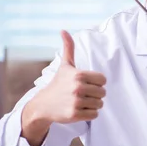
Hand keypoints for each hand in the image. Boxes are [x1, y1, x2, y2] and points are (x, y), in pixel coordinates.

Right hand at [21, 30, 106, 145]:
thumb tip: (63, 30)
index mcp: (79, 74)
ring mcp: (76, 101)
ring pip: (100, 104)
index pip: (103, 80)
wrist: (43, 104)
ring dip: (93, 104)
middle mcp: (78, 87)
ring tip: (80, 101)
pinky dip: (89, 114)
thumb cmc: (58, 84)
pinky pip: (94, 114)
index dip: (96, 83)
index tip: (86, 84)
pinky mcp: (75, 114)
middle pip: (103, 93)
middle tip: (82, 94)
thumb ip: (69, 48)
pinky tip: (79, 109)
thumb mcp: (65, 65)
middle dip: (95, 94)